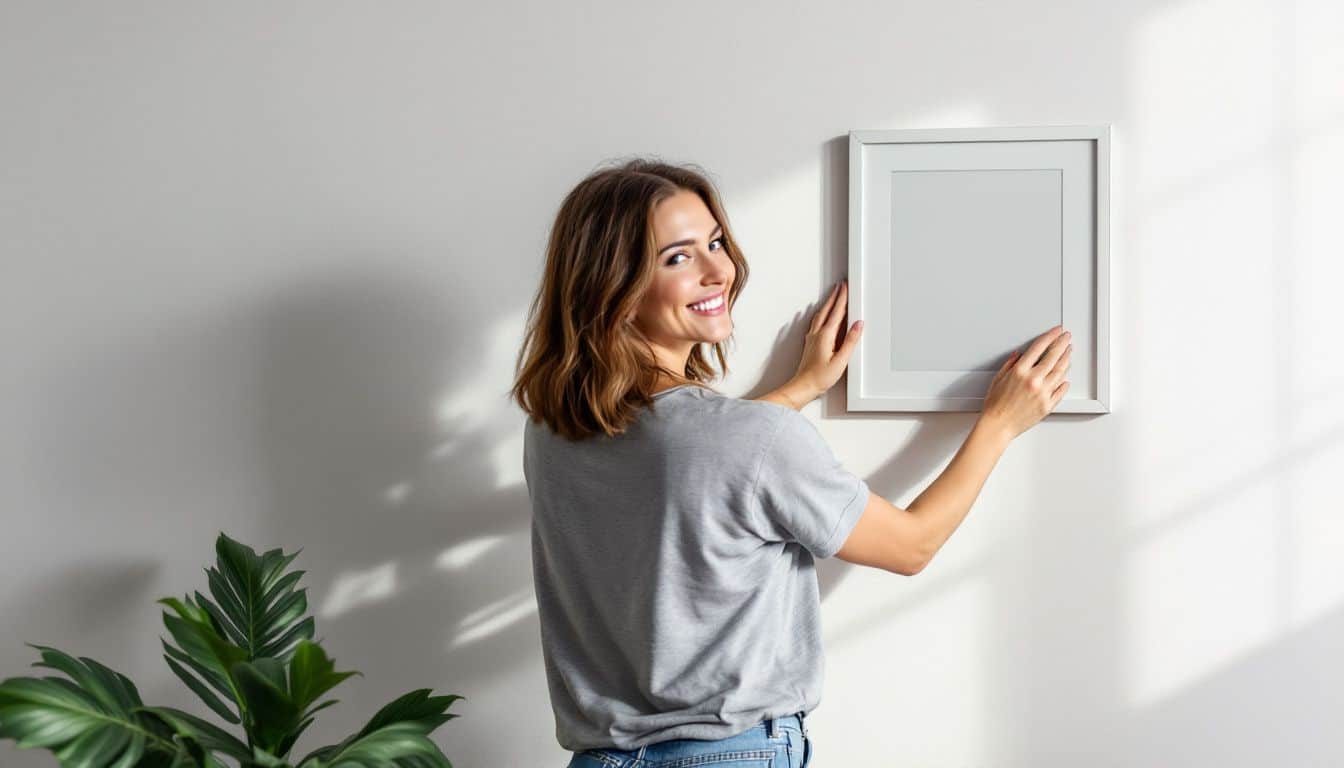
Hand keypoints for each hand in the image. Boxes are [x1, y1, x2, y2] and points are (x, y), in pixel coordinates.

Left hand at [790, 280, 863, 399]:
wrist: (803, 386)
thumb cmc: (820, 377)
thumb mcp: (841, 360)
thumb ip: (850, 341)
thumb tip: (858, 325)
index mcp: (825, 336)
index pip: (836, 312)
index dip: (842, 298)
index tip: (845, 287)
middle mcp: (816, 334)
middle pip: (827, 310)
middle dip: (834, 296)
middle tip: (839, 286)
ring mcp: (811, 338)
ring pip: (820, 315)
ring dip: (827, 304)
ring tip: (833, 296)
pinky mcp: (810, 343)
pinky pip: (816, 322)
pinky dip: (821, 314)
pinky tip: (821, 316)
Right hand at [979, 325, 1071, 440]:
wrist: (998, 426)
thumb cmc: (995, 406)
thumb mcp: (998, 379)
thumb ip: (1010, 364)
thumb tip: (1019, 355)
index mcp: (1020, 371)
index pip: (1039, 347)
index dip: (1050, 336)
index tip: (1056, 331)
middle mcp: (1034, 380)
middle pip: (1053, 356)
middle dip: (1062, 344)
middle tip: (1067, 337)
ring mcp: (1043, 393)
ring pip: (1060, 371)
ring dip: (1066, 359)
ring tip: (1069, 352)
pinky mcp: (1048, 405)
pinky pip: (1061, 390)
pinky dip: (1065, 382)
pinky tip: (1066, 377)